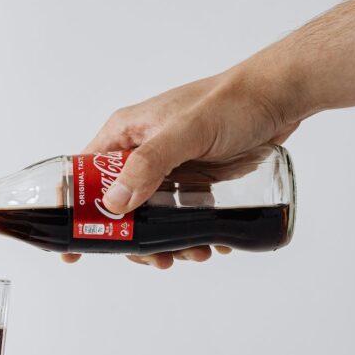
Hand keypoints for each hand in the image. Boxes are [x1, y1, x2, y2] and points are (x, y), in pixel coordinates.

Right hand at [62, 69, 300, 267]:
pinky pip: (181, 214)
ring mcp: (169, 167)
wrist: (281, 96)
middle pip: (119, 207)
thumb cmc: (233, 101)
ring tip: (194, 252)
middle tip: (156, 258)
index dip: (74, 212)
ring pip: (151, 216)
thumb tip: (115, 203)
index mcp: (125, 134)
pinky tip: (209, 242)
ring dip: (167, 241)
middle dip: (134, 239)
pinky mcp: (195, 179)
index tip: (74, 249)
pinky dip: (190, 233)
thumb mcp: (187, 131)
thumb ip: (150, 162)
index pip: (84, 176)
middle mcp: (141, 151)